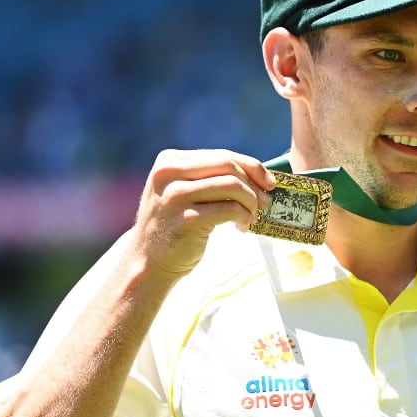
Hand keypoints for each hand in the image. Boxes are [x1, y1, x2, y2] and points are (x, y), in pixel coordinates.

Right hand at [129, 149, 274, 278]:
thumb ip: (209, 178)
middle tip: (265, 202)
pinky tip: (242, 226)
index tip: (268, 182)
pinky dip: (244, 217)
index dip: (250, 166)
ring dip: (250, 202)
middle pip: (228, 166)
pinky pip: (230, 209)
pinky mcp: (187, 219)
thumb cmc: (174, 226)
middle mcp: (169, 173)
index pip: (220, 155)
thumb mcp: (182, 192)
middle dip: (254, 184)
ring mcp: (175, 196)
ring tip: (251, 217)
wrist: (148, 261)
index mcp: (169, 161)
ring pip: (232, 185)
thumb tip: (258, 174)